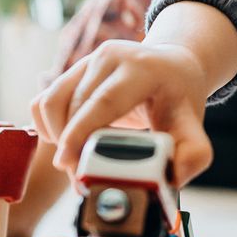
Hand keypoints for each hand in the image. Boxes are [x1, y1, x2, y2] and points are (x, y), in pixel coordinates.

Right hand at [31, 40, 213, 187]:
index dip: (81, 133)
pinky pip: (43, 102)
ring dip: (56, 138)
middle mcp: (110, 57)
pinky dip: (47, 127)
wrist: (171, 66)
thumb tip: (173, 179)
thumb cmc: (179, 99)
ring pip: (51, 103)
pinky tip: (70, 142)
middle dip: (70, 147)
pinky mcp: (71, 70)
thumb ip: (193, 154)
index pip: (103, 101)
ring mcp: (87, 60)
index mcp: (142, 68)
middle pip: (73, 106)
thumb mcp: (194, 125)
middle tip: (82, 179)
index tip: (68, 163)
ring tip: (78, 160)